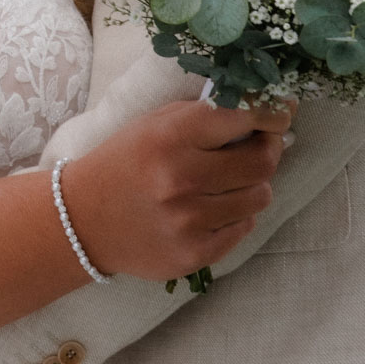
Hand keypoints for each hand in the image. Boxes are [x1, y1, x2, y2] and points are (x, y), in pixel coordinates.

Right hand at [62, 98, 292, 282]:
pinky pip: (244, 228)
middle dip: (270, 149)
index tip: (282, 109)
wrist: (83, 220)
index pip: (244, 116)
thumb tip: (264, 112)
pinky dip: (237, 214)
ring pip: (259, 197)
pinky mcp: (194, 254)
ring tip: (229, 180)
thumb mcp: (156, 123)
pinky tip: (213, 207)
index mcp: (171, 136)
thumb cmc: (125, 161)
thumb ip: (207, 115)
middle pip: (262, 162)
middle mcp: (181, 179)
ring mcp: (188, 221)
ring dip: (253, 185)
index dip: (272, 111)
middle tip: (263, 144)